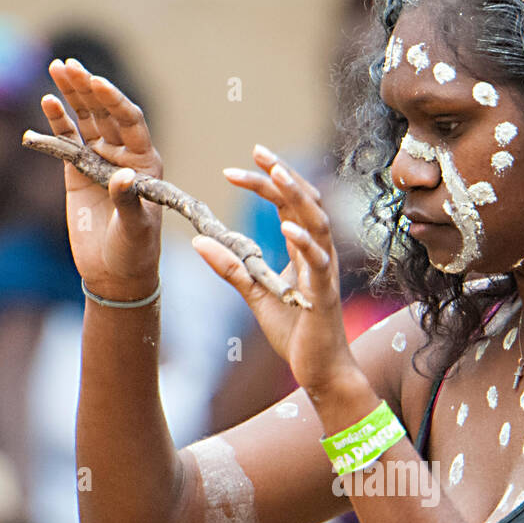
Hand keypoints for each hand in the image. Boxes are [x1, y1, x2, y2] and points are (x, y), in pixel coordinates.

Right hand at [41, 58, 163, 301]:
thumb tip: (121, 176)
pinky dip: (55, 122)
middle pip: (104, 113)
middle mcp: (123, 156)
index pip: (130, 122)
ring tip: (57, 67)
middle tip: (69, 65)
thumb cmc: (134, 252)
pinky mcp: (76, 172)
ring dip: (71, 94)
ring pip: (84, 120)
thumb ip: (128, 201)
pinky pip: (65, 141)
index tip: (97, 82)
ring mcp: (98, 161)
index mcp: (146, 163)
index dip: (114, 101)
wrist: (115, 274)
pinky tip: (47, 102)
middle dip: (87, 88)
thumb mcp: (135, 229)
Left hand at [194, 146, 359, 399]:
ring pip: (317, 223)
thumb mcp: (256, 294)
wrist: (322, 371)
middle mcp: (319, 253)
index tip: (236, 168)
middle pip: (304, 202)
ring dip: (297, 195)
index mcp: (304, 250)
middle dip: (282, 174)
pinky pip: (318, 262)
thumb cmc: (297, 333)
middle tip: (258, 151)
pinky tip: (288, 226)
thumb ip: (231, 266)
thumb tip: (198, 240)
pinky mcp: (325, 295)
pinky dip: (305, 242)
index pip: (286, 204)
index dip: (265, 182)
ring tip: (277, 173)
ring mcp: (325, 272)